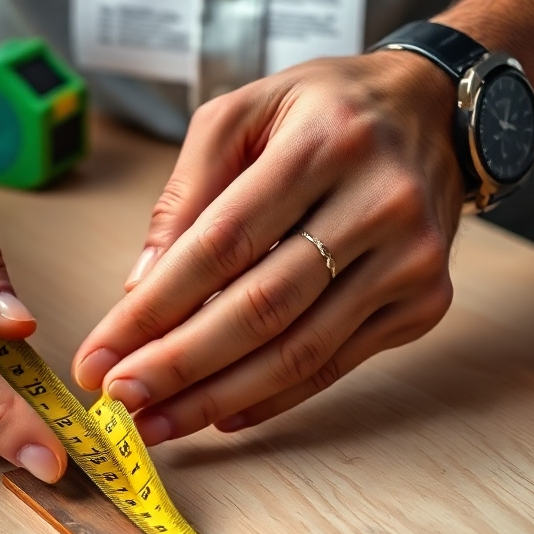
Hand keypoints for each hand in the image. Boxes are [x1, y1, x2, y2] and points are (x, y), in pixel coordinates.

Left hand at [72, 52, 463, 443]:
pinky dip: (274, 397)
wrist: (432, 113)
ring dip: (219, 396)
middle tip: (121, 399)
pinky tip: (223, 414)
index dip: (155, 307)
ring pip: (300, 350)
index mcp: (323, 144)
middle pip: (262, 307)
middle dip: (179, 364)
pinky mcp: (425, 301)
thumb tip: (141, 288)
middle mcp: (378, 202)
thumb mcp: (243, 114)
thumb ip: (187, 196)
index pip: (222, 243)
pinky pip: (336, 364)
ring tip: (159, 422)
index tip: (101, 353)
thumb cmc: (325, 111)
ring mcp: (410, 259)